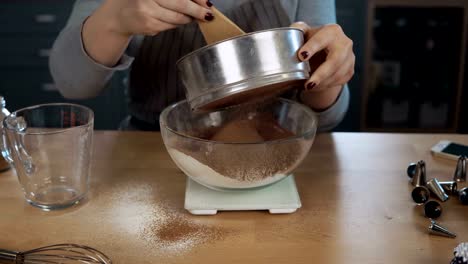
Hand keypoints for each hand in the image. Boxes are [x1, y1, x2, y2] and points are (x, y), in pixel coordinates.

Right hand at [97, 0, 213, 36]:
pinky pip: (170, 26)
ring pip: (177, 18)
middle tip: (208, 14)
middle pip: (181, 4)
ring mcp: (148, 12)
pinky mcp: (149, 26)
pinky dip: (176, 24)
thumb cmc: (139, 0)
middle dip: (197, 11)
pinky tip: (176, 20)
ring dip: (188, 18)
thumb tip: (200, 0)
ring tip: (192, 16)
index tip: (207, 2)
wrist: (117, 15)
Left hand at [291, 22, 354, 109]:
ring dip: (323, 83)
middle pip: (336, 60)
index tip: (301, 56)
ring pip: (338, 73)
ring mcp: (349, 57)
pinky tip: (316, 87)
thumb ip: (297, 29)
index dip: (311, 48)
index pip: (321, 39)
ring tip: (308, 87)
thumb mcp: (304, 32)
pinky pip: (340, 80)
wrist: (325, 50)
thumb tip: (288, 35)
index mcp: (332, 31)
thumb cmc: (311, 40)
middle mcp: (344, 43)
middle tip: (308, 84)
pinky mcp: (350, 70)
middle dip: (321, 74)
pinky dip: (327, 85)